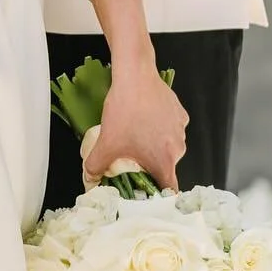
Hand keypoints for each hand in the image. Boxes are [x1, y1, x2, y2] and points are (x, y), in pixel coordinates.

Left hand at [82, 53, 188, 192]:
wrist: (135, 77)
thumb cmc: (125, 111)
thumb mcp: (106, 142)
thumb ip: (95, 167)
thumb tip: (90, 179)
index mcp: (164, 161)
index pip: (168, 190)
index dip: (157, 194)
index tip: (146, 191)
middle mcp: (178, 149)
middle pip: (166, 166)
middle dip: (151, 165)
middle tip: (132, 158)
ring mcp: (181, 130)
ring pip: (169, 146)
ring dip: (156, 145)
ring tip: (136, 134)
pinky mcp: (180, 113)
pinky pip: (171, 128)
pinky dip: (161, 128)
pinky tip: (145, 118)